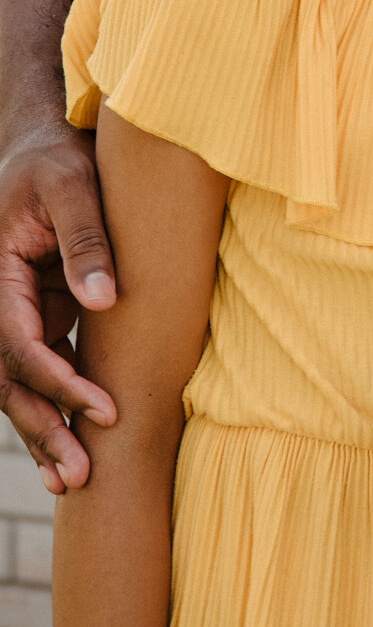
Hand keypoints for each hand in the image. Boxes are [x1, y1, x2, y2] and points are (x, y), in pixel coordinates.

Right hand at [0, 101, 117, 494]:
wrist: (44, 144)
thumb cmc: (60, 158)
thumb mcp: (74, 185)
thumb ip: (88, 240)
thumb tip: (106, 300)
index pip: (21, 346)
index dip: (60, 383)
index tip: (104, 410)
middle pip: (11, 382)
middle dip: (44, 429)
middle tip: (80, 476)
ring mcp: (18, 313)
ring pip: (22, 387)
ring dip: (45, 433)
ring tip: (76, 481)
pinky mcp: (42, 315)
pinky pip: (44, 371)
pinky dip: (58, 407)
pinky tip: (74, 446)